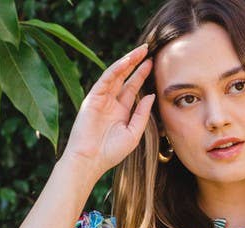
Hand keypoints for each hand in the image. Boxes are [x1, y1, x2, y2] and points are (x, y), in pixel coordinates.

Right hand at [63, 42, 154, 178]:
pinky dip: (115, 70)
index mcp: (121, 111)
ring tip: (140, 51)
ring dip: (127, 62)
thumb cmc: (111, 152)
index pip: (133, 88)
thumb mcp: (133, 134)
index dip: (142, 75)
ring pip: (115, 75)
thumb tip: (150, 95)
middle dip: (136, 64)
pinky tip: (126, 62)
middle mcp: (111, 102)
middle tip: (148, 50)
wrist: (91, 160)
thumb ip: (142, 114)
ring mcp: (101, 99)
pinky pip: (105, 80)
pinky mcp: (92, 98)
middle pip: (125, 78)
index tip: (152, 63)